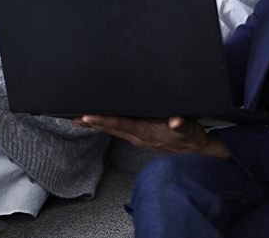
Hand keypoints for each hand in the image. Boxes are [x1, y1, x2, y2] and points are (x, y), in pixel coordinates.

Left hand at [72, 115, 229, 157]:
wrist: (194, 152)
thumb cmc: (190, 139)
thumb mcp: (189, 129)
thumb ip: (182, 124)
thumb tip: (176, 121)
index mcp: (146, 132)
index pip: (119, 123)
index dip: (102, 119)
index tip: (87, 116)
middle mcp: (138, 136)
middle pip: (110, 127)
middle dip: (91, 122)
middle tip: (74, 118)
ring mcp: (137, 138)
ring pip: (112, 129)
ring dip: (95, 124)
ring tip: (78, 119)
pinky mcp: (139, 136)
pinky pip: (118, 129)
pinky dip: (105, 124)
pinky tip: (98, 121)